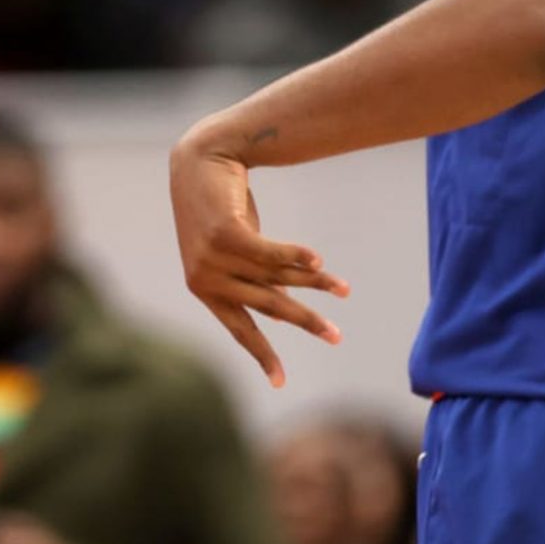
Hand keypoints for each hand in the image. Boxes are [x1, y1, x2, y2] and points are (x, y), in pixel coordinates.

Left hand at [169, 132, 345, 386]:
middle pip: (267, 307)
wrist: (201, 161)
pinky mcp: (224, 236)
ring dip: (314, 283)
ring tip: (343, 290)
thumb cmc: (220, 209)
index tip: (280, 382)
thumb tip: (281, 314)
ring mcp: (212, 259)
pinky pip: (270, 254)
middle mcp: (206, 280)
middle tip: (336, 337)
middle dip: (306, 322)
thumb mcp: (236, 250)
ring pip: (275, 277)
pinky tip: (320, 263)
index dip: (263, 355)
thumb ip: (254, 280)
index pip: (240, 330)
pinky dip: (297, 257)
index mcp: (206, 291)